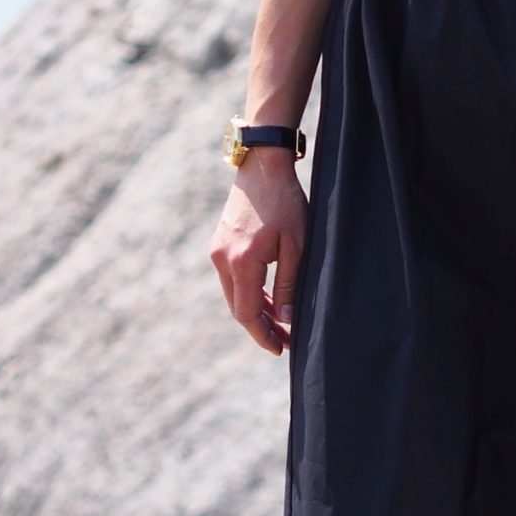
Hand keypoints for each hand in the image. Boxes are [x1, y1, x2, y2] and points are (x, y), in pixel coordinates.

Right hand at [210, 151, 306, 355]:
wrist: (262, 166)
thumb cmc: (285, 203)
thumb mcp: (297, 245)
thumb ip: (290, 284)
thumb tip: (286, 319)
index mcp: (242, 262)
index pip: (247, 313)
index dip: (263, 336)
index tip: (280, 350)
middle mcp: (222, 259)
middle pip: (238, 308)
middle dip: (260, 328)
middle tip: (283, 343)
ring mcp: (217, 251)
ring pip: (233, 294)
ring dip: (255, 311)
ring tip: (279, 324)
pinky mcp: (219, 244)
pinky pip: (232, 279)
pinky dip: (249, 292)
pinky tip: (268, 299)